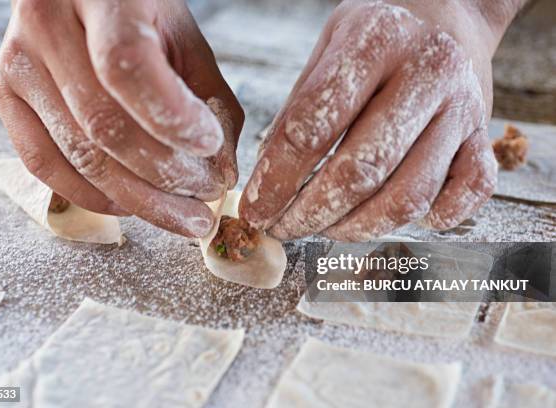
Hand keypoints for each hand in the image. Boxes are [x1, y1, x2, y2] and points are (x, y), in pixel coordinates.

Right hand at [0, 0, 242, 237]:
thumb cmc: (140, 16)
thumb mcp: (185, 40)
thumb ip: (210, 100)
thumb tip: (221, 171)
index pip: (128, 66)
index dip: (172, 117)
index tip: (210, 146)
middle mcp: (47, 24)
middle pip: (104, 124)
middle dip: (165, 177)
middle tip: (205, 202)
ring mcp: (19, 61)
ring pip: (79, 153)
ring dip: (140, 199)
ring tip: (182, 214)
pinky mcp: (4, 93)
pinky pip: (42, 163)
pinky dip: (91, 195)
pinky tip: (130, 206)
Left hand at [240, 0, 522, 240]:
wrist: (447, 11)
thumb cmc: (375, 37)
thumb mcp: (326, 50)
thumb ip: (297, 112)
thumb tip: (268, 185)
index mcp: (376, 40)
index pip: (311, 128)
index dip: (276, 180)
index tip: (256, 210)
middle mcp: (428, 72)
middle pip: (361, 170)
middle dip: (311, 214)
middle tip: (283, 228)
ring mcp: (463, 108)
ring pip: (408, 196)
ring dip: (357, 228)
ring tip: (324, 230)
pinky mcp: (484, 136)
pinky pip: (468, 195)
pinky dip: (433, 220)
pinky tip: (394, 218)